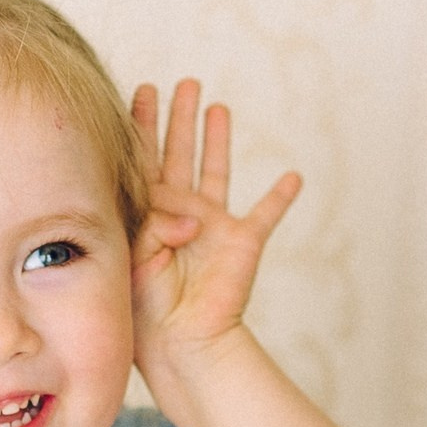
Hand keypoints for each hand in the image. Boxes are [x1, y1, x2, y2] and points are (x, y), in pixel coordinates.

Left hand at [129, 80, 301, 381]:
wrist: (180, 344)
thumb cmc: (145, 306)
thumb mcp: (134, 252)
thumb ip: (154, 219)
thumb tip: (190, 213)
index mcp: (147, 215)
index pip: (144, 160)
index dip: (142, 125)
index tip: (141, 91)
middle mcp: (180, 213)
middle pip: (179, 154)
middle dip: (179, 118)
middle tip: (182, 83)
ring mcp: (213, 226)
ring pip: (217, 171)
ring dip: (218, 140)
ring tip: (218, 107)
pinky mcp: (242, 242)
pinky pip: (266, 214)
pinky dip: (280, 197)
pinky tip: (292, 177)